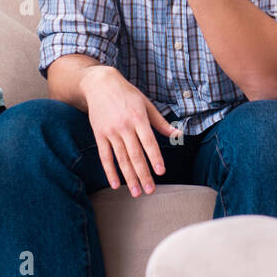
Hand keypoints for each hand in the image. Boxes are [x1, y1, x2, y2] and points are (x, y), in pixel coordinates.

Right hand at [81, 66, 181, 196]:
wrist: (100, 84)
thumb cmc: (127, 94)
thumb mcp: (146, 104)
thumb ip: (160, 122)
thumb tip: (177, 135)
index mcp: (138, 118)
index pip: (149, 142)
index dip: (155, 157)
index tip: (161, 171)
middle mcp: (124, 126)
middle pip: (135, 155)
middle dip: (143, 174)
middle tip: (150, 190)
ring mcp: (110, 132)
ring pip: (121, 159)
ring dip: (129, 177)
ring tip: (136, 192)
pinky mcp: (99, 135)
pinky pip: (105, 156)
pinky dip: (110, 171)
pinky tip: (115, 185)